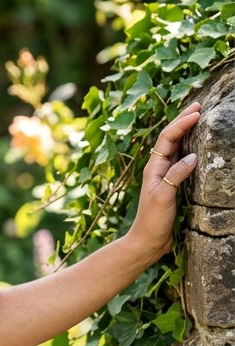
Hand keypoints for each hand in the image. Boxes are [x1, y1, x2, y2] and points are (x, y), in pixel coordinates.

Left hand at [126, 101, 200, 263]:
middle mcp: (158, 167)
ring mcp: (165, 175)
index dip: (181, 123)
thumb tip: (193, 157)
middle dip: (183, 120)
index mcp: (153, 167)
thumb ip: (176, 176)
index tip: (197, 112)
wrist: (147, 240)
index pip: (168, 138)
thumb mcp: (164, 197)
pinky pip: (181, 160)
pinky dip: (189, 147)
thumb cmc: (152, 220)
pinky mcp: (172, 184)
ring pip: (176, 146)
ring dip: (186, 131)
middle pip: (171, 137)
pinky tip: (197, 145)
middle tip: (198, 105)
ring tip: (198, 117)